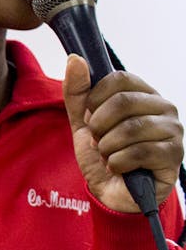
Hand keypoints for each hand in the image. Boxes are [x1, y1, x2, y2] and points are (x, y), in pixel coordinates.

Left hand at [63, 55, 183, 213]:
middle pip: (123, 102)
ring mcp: (173, 130)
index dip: (95, 99)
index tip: (90, 118)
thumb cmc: (102, 153)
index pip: (118, 79)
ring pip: (130, 129)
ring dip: (107, 147)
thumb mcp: (82, 121)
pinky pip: (138, 152)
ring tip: (108, 155)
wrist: (111, 190)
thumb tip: (75, 59)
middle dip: (99, 126)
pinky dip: (117, 163)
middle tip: (98, 141)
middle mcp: (164, 107)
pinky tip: (118, 168)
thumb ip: (77, 91)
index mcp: (143, 94)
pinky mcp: (174, 154)